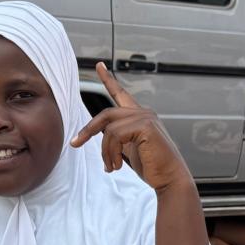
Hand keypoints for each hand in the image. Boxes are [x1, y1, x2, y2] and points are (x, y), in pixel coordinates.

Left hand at [71, 63, 192, 193]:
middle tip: (75, 143)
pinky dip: (112, 153)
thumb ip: (117, 138)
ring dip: (105, 151)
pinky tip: (118, 166)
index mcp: (139, 116)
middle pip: (105, 115)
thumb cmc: (152, 167)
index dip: (108, 79)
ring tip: (111, 166)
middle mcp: (143, 112)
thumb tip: (99, 137)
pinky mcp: (145, 126)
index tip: (99, 66)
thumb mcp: (129, 150)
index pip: (121, 93)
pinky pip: (115, 135)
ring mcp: (145, 117)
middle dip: (88, 130)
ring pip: (108, 128)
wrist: (169, 179)